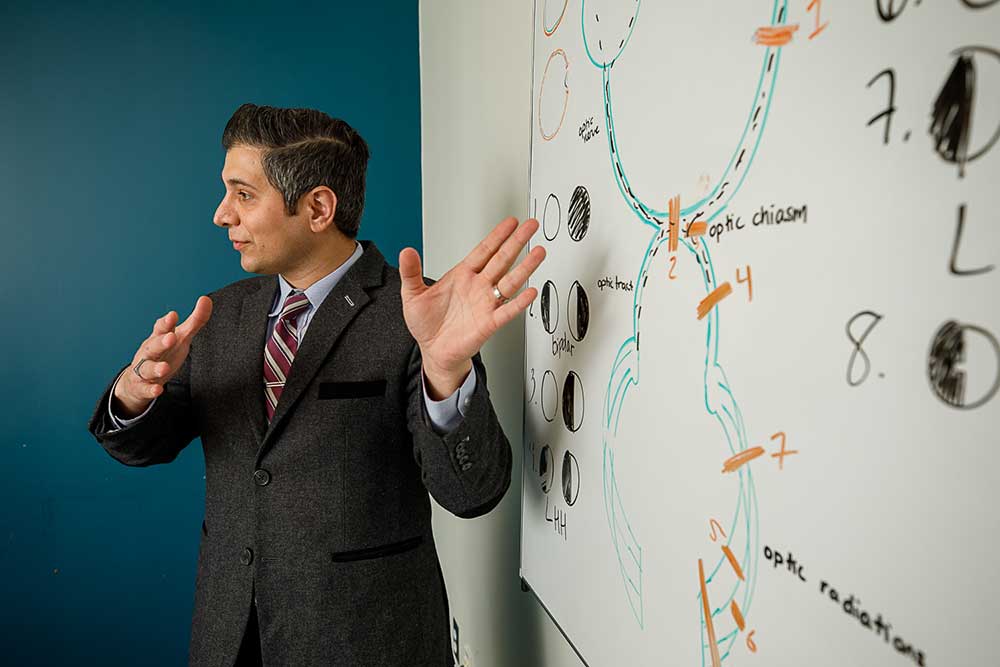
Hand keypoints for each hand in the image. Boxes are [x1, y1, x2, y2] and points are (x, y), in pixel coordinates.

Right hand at [112, 296, 213, 417]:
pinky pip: (145, 389)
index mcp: (157, 338)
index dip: (166, 323)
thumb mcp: (180, 337)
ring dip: (155, 368)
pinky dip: (150, 390)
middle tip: (170, 337)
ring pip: (146, 368)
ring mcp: (143, 370)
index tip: (173, 316)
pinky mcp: (142, 387)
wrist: (137, 379)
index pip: (160, 328)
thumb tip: (206, 299)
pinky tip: (158, 390)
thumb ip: (195, 321)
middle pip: (152, 346)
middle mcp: (148, 353)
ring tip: (165, 368)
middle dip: (160, 342)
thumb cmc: (164, 352)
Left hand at [398, 217, 545, 396]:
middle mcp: (478, 287)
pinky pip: (507, 311)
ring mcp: (486, 304)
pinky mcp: (489, 323)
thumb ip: (411, 272)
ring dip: (525, 267)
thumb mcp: (413, 295)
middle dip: (517, 242)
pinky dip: (519, 302)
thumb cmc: (427, 324)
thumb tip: (406, 252)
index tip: (511, 223)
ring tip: (538, 252)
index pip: (484, 250)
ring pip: (510, 281)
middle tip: (531, 226)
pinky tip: (529, 292)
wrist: (433, 351)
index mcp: (462, 276)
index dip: (497, 236)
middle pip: (502, 259)